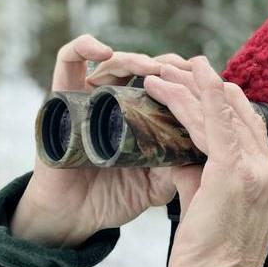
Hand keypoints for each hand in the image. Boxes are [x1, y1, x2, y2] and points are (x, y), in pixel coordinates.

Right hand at [10, 35, 189, 247]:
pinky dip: (84, 47)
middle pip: (143, 66)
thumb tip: (209, 150)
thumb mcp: (157, 182)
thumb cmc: (114, 197)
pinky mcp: (58, 100)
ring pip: (113, 61)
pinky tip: (104, 52)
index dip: (187, 79)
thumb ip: (179, 165)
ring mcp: (87, 98)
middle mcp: (115, 102)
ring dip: (135, 58)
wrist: (73, 219)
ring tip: (151, 68)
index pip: (167, 83)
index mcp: (140, 116)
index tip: (206, 83)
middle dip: (167, 65)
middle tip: (183, 71)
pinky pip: (67, 61)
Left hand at [144, 57, 267, 266]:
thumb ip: (195, 177)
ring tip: (172, 68)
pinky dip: (203, 97)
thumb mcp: (206, 209)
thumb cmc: (209, 259)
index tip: (209, 87)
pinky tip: (189, 77)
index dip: (229, 106)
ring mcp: (256, 173)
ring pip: (224, 118)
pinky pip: (217, 126)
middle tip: (187, 67)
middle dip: (212, 89)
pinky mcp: (233, 175)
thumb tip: (173, 154)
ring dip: (196, 89)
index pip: (251, 133)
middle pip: (242, 117)